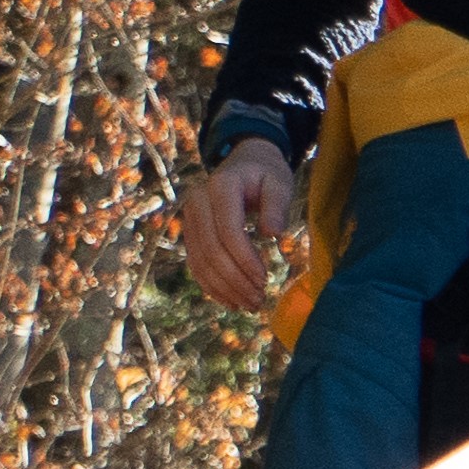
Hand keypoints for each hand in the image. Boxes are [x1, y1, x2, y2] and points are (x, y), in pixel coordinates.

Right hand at [180, 138, 298, 315]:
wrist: (244, 163)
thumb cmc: (266, 174)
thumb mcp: (279, 181)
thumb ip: (277, 204)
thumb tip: (273, 234)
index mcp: (220, 186)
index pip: (228, 229)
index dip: (244, 258)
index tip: (264, 279)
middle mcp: (197, 202)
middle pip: (211, 249)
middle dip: (234, 279)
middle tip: (259, 300)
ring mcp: (190, 219)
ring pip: (200, 262)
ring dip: (224, 288)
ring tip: (250, 305)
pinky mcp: (190, 234)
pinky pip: (196, 264)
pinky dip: (212, 286)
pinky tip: (231, 302)